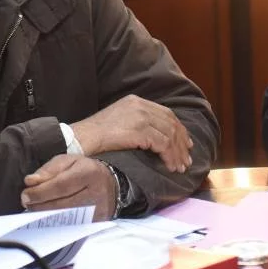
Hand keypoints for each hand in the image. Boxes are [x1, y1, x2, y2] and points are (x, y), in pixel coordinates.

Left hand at [22, 155, 116, 220]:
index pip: (60, 186)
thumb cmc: (83, 171)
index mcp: (89, 172)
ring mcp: (98, 210)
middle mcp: (97, 192)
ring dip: (46, 216)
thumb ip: (48, 170)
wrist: (109, 184)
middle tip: (27, 203)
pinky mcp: (96, 223)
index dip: (40, 193)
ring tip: (36, 209)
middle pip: (62, 205)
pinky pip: (72, 226)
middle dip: (39, 206)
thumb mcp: (67, 162)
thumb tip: (30, 181)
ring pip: (66, 218)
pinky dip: (57, 223)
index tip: (25, 195)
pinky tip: (48, 217)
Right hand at [71, 95, 192, 172]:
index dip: (178, 128)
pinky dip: (170, 156)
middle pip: (171, 123)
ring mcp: (140, 117)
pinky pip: (163, 144)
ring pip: (170, 135)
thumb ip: (135, 123)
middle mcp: (140, 106)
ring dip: (177, 153)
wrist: (80, 138)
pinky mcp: (139, 130)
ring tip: (180, 167)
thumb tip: (153, 138)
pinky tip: (170, 166)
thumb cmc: (94, 135)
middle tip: (187, 158)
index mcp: (136, 101)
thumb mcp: (118, 121)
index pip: (165, 113)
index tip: (185, 143)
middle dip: (182, 142)